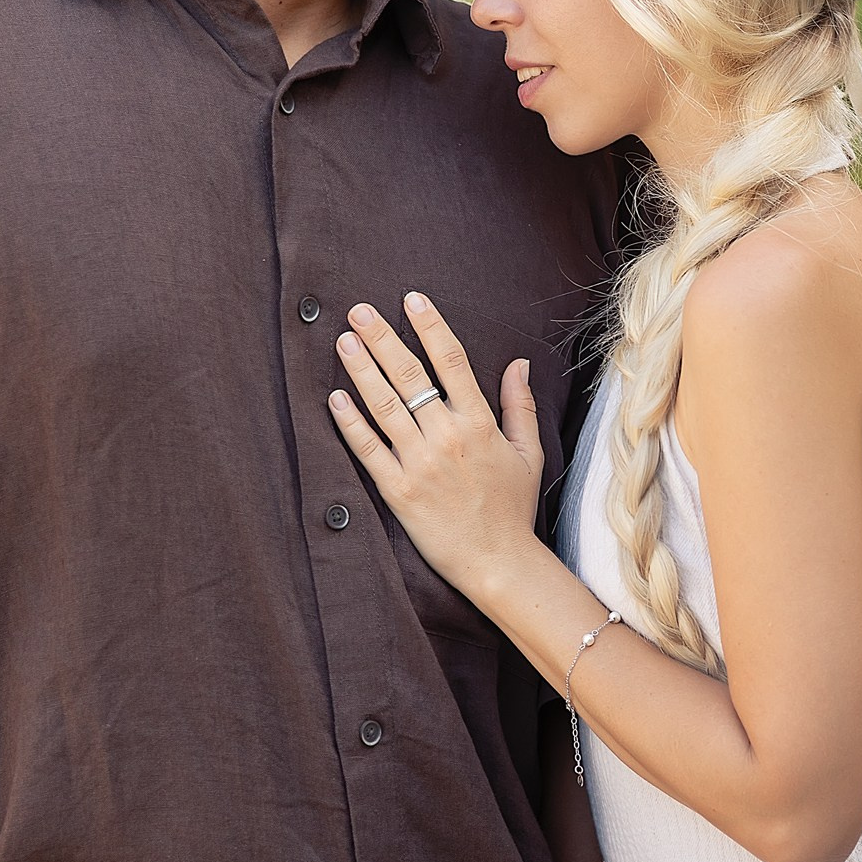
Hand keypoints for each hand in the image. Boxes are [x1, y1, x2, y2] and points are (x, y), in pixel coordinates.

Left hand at [328, 293, 545, 604]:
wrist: (498, 562)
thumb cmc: (512, 507)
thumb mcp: (528, 453)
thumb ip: (520, 405)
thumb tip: (518, 362)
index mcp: (479, 424)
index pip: (452, 361)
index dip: (430, 325)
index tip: (412, 299)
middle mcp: (447, 437)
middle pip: (410, 375)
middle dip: (383, 338)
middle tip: (359, 310)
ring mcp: (420, 464)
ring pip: (384, 406)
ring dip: (361, 370)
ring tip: (343, 341)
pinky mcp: (398, 491)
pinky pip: (368, 450)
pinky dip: (349, 422)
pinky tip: (334, 398)